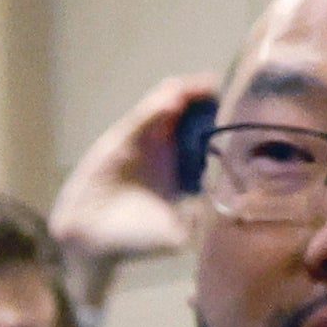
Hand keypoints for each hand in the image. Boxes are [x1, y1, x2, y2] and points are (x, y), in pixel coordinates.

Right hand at [47, 73, 216, 310]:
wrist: (91, 242)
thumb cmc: (134, 241)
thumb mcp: (179, 234)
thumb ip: (203, 220)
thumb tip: (232, 208)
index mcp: (181, 170)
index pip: (203, 136)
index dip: (218, 119)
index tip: (235, 106)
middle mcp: (163, 152)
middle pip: (187, 114)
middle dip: (203, 98)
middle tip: (221, 87)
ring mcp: (141, 143)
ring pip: (165, 108)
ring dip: (184, 94)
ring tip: (203, 84)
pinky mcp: (119, 140)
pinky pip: (141, 117)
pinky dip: (158, 106)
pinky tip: (175, 98)